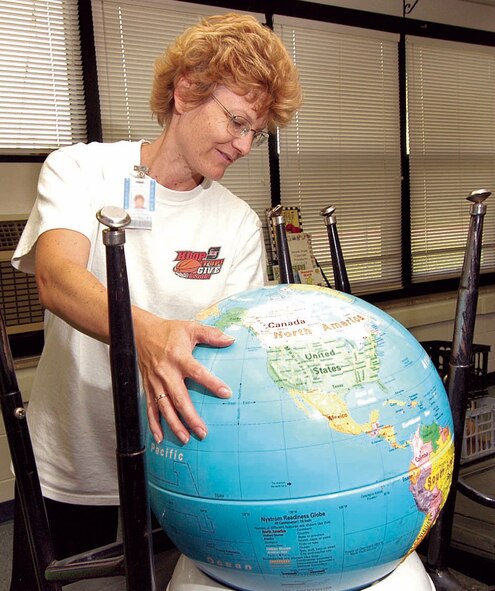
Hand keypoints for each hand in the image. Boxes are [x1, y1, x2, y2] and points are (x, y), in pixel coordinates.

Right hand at [134, 311, 233, 444]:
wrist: (140, 332)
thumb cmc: (168, 331)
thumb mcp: (190, 327)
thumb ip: (211, 334)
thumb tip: (230, 340)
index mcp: (178, 356)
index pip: (197, 372)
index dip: (212, 383)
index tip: (226, 393)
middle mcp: (165, 372)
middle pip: (179, 398)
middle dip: (191, 417)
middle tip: (203, 432)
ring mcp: (155, 382)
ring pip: (164, 407)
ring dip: (174, 425)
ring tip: (186, 439)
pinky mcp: (147, 387)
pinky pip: (150, 408)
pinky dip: (153, 424)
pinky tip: (160, 438)